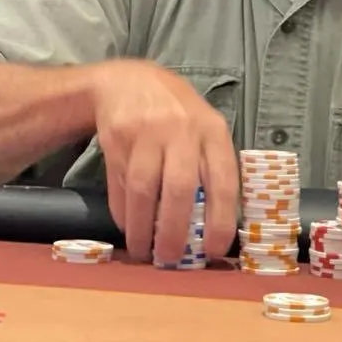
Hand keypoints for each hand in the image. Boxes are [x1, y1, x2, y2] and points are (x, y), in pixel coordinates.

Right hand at [89, 60, 238, 265]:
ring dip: (143, 228)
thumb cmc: (177, 114)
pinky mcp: (117, 139)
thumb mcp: (204, 129)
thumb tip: (214, 225)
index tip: (214, 250)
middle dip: (175, 231)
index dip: (221, 219)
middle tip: (171, 259)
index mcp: (212, 131)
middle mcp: (181, 130)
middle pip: (179, 189)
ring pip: (144, 191)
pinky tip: (130, 228)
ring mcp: (146, 133)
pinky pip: (120, 186)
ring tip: (145, 251)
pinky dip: (124, 213)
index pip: (223, 180)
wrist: (127, 82)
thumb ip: (211, 167)